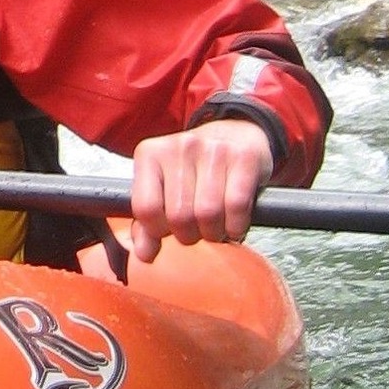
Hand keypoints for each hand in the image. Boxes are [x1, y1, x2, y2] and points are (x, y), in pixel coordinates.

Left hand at [127, 118, 274, 262]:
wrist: (237, 133)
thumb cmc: (195, 169)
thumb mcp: (164, 188)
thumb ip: (147, 223)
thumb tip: (144, 254)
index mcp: (151, 154)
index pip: (146, 208)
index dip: (157, 230)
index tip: (167, 230)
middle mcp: (180, 148)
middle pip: (179, 216)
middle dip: (188, 235)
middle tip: (196, 229)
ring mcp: (213, 150)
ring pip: (208, 215)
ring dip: (213, 233)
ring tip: (214, 226)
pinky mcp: (244, 158)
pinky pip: (236, 207)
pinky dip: (235, 227)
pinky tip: (233, 224)